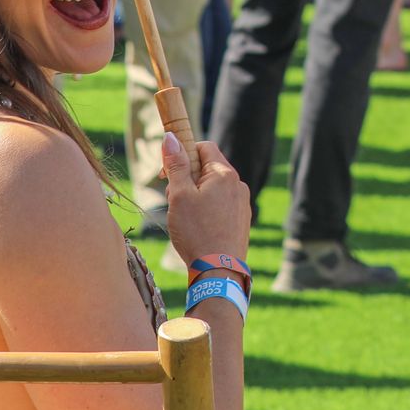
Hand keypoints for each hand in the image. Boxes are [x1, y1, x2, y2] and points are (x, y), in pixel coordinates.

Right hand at [160, 132, 250, 265]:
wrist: (219, 271)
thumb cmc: (197, 232)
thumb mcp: (179, 195)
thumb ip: (176, 165)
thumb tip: (171, 138)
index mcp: (225, 174)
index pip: (203, 147)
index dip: (183, 154)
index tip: (167, 172)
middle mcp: (238, 185)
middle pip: (207, 168)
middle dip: (187, 179)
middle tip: (173, 199)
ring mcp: (242, 203)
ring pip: (213, 188)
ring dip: (195, 195)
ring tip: (184, 218)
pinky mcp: (241, 220)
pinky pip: (221, 205)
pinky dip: (206, 210)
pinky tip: (197, 228)